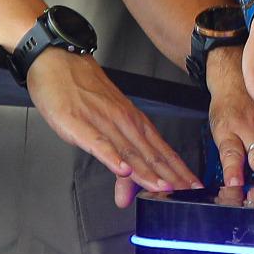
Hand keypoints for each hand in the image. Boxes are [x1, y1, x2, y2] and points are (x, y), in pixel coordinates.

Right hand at [25, 51, 200, 206]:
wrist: (58, 60)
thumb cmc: (82, 91)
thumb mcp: (102, 125)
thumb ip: (117, 158)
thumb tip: (128, 185)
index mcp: (133, 120)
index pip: (162, 150)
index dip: (179, 170)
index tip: (195, 187)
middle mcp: (124, 121)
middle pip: (151, 153)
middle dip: (171, 175)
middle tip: (188, 193)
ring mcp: (102, 122)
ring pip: (129, 150)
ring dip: (148, 171)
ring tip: (164, 188)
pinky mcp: (78, 124)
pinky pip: (98, 143)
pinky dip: (111, 157)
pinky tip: (122, 170)